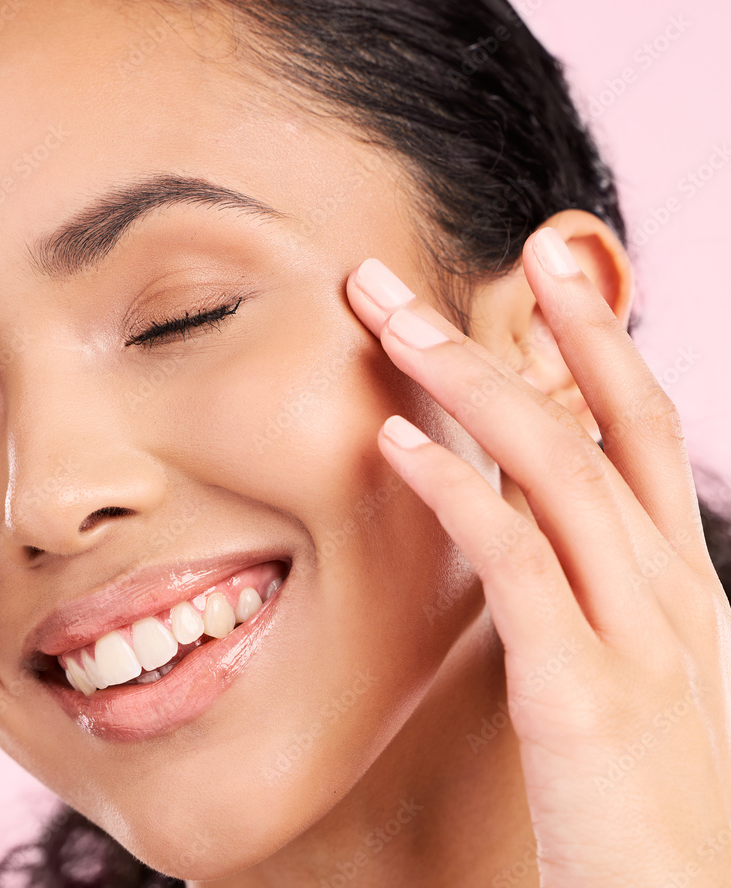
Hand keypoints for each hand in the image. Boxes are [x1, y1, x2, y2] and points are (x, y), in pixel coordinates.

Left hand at [345, 228, 730, 887]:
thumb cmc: (640, 804)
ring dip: (470, 382)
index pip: (640, 427)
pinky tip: (395, 442)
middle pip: (597, 422)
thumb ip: (583, 587)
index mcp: (681, 582)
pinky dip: (457, 491)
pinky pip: (518, 562)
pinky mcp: (586, 693)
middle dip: (526, 328)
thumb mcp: (625, 672)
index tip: (543, 267)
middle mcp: (673, 592)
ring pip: (556, 470)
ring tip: (391, 319)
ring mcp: (640, 639)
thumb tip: (515, 512)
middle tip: (432, 268)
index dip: (595, 340)